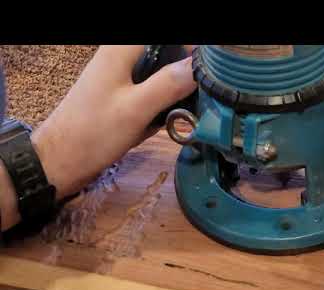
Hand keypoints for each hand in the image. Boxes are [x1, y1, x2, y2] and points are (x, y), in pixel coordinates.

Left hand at [31, 45, 195, 200]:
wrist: (62, 160)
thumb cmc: (94, 133)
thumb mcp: (136, 109)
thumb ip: (168, 84)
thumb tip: (199, 67)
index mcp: (121, 49)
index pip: (166, 38)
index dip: (189, 48)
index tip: (206, 69)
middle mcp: (121, 55)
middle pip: (165, 51)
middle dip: (184, 69)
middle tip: (202, 92)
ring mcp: (122, 75)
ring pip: (161, 70)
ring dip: (176, 87)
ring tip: (190, 106)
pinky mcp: (123, 93)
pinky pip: (152, 88)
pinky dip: (165, 100)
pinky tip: (170, 116)